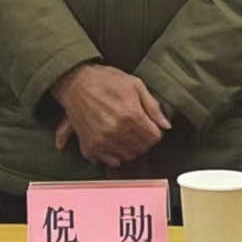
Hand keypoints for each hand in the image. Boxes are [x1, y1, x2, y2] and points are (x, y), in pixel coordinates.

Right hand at [50, 64, 170, 167]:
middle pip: (142, 148)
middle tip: (136, 127)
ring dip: (130, 147)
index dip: (155, 131)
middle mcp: (117, 131)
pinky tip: (112, 140)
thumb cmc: (106, 80)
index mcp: (131, 115)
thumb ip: (153, 106)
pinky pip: (110, 161)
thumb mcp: (135, 85)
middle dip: (143, 139)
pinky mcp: (89, 147)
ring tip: (123, 132)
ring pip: (128, 156)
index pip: (154, 138)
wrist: (75, 82)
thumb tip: (166, 125)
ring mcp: (102, 141)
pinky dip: (114, 154)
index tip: (149, 126)